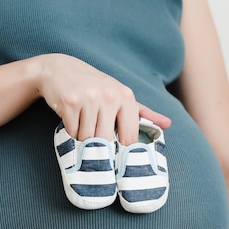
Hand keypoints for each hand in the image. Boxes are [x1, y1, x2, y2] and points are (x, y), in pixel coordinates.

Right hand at [35, 54, 170, 144]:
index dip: (121, 152)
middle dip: (98, 144)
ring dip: (82, 138)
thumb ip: (143, 112)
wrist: (59, 69)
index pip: (129, 137)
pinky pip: (72, 131)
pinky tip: (71, 119)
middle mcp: (110, 96)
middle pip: (106, 141)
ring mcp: (89, 98)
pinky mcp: (70, 102)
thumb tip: (168, 124)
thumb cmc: (94, 86)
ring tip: (81, 124)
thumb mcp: (120, 95)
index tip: (116, 160)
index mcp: (126, 96)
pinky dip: (70, 131)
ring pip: (87, 138)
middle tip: (93, 136)